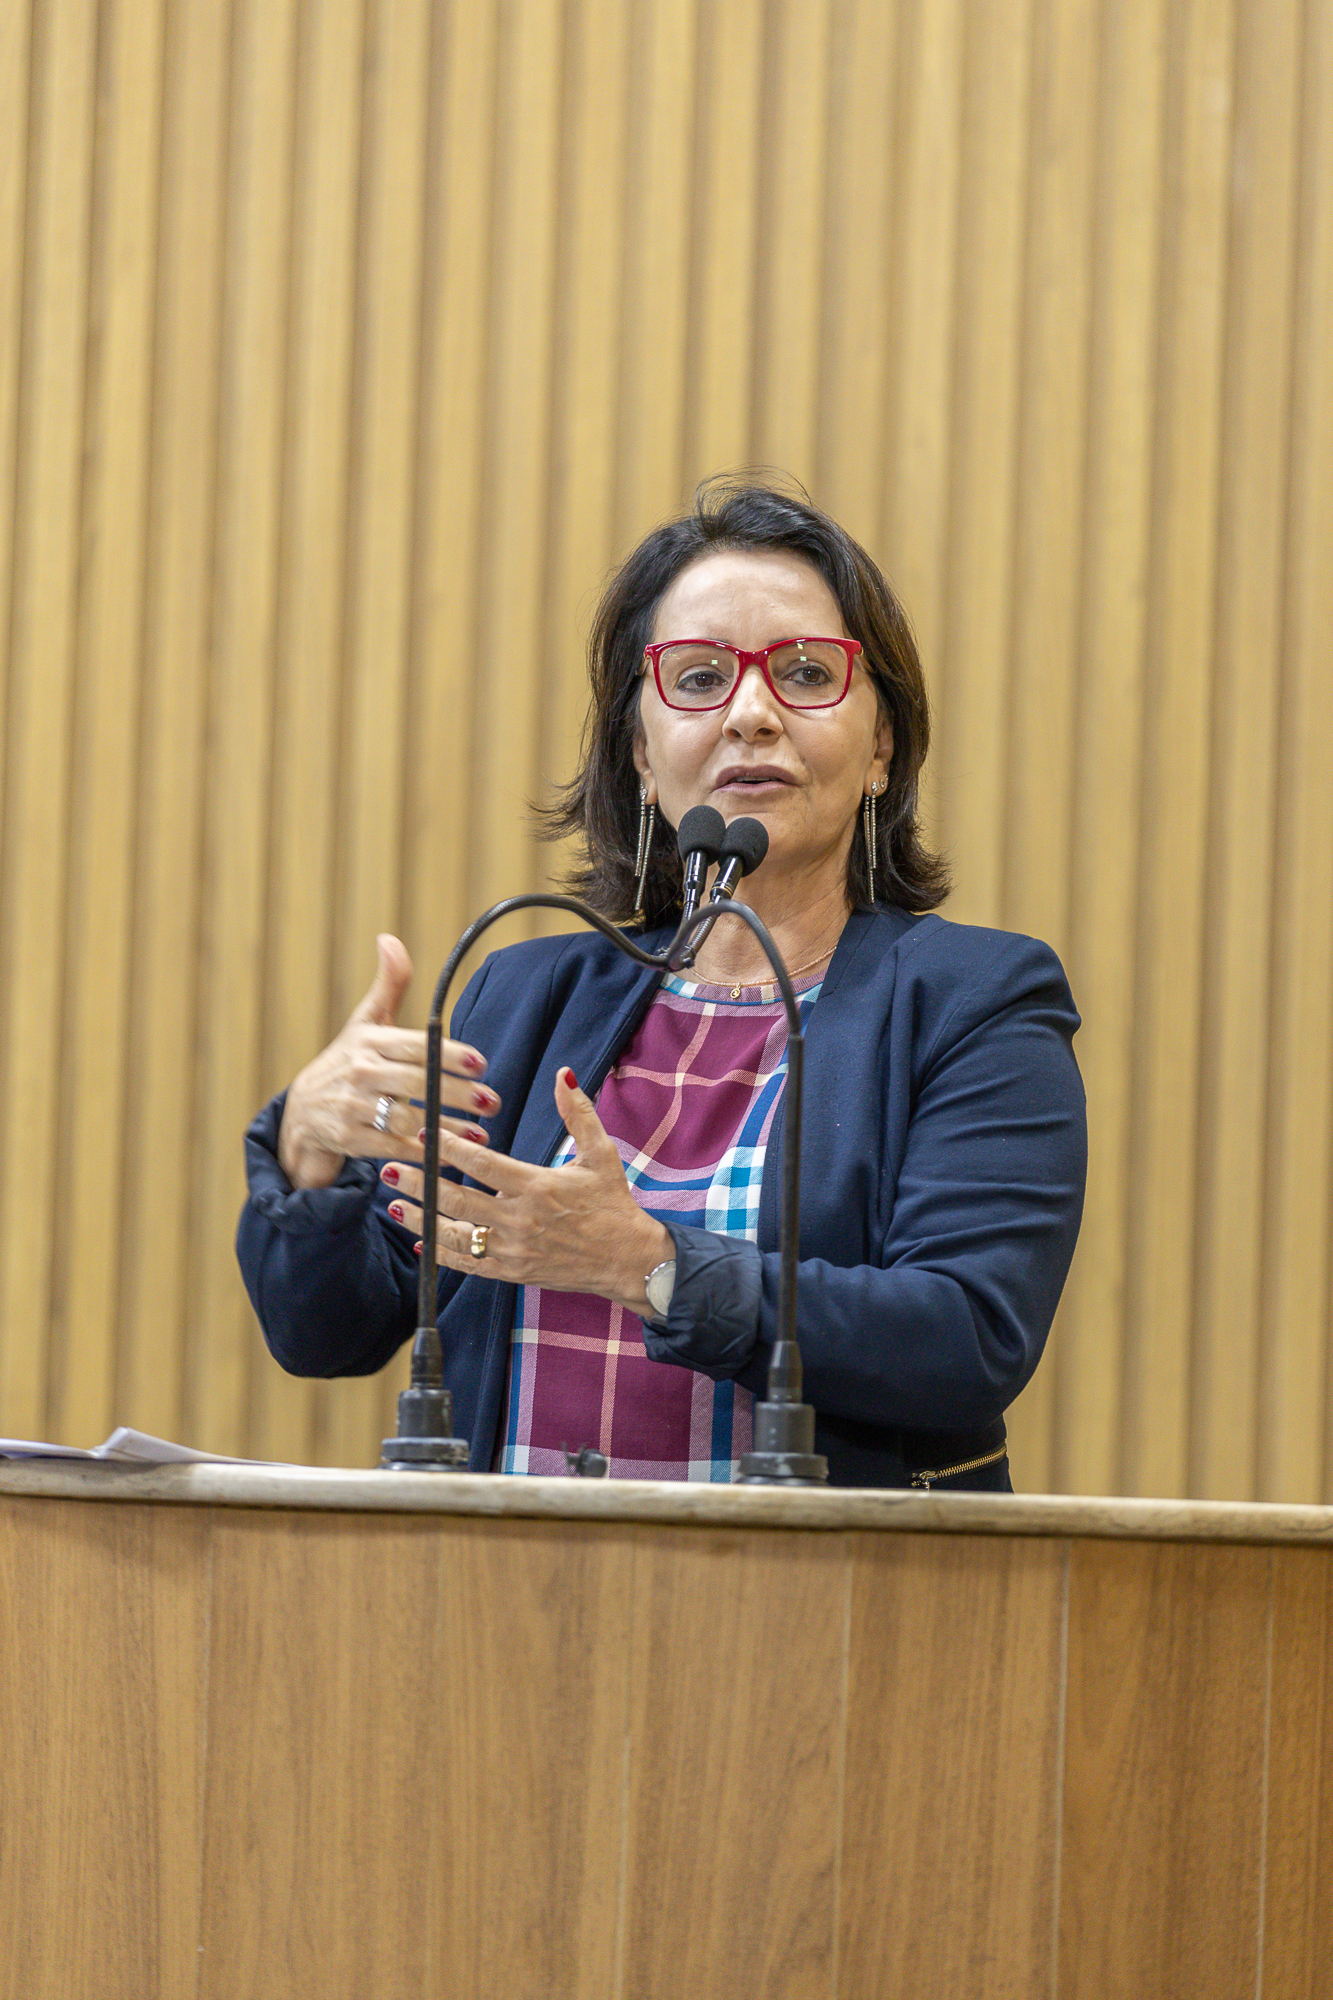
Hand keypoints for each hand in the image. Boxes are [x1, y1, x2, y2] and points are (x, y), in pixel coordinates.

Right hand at [276, 934, 500, 1189]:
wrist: (300, 1114)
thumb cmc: (346, 1064)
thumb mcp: (364, 1025)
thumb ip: (388, 987)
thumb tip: (390, 939)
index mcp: (368, 1041)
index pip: (414, 1045)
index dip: (448, 1053)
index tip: (480, 1063)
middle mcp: (358, 1071)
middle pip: (414, 1082)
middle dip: (456, 1093)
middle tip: (491, 1101)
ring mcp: (351, 1107)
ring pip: (405, 1119)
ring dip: (445, 1128)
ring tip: (480, 1134)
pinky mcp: (348, 1139)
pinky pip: (392, 1148)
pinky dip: (421, 1153)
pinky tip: (451, 1154)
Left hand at [380, 1067, 672, 1315]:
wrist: (627, 1260)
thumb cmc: (613, 1203)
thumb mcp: (601, 1154)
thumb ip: (578, 1114)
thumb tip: (564, 1074)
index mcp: (537, 1186)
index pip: (481, 1164)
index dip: (449, 1148)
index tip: (424, 1134)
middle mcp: (520, 1220)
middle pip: (456, 1199)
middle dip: (419, 1182)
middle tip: (389, 1167)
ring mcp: (513, 1250)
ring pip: (455, 1235)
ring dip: (420, 1219)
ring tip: (393, 1204)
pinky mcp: (512, 1272)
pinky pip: (468, 1264)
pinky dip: (441, 1255)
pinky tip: (420, 1243)